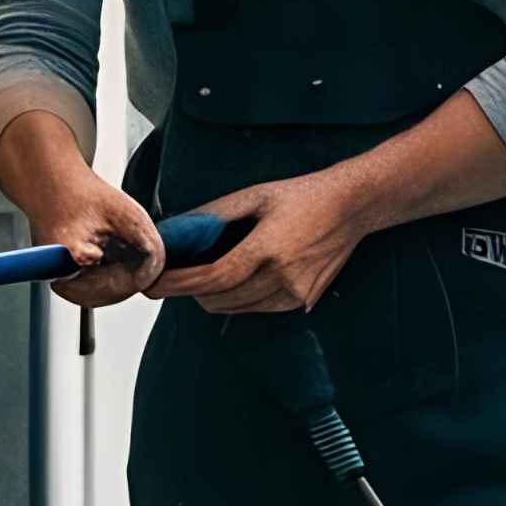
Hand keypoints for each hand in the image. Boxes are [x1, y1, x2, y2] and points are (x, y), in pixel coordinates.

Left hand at [148, 166, 366, 317]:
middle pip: (219, 300)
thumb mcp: (254, 195)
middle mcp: (283, 278)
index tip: (153, 284)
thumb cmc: (303, 196)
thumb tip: (175, 230)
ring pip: (236, 309)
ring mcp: (295, 295)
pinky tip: (238, 277)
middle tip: (173, 276)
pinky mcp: (303, 303)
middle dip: (190, 291)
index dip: (178, 284)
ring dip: (213, 297)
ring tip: (204, 273)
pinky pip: (257, 309)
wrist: (352, 207)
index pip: (212, 278)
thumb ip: (213, 215)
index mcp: (268, 248)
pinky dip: (238, 299)